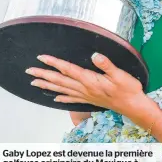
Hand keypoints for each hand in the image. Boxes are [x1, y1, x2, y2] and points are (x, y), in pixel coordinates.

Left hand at [25, 52, 145, 117]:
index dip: (54, 63)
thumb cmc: (128, 90)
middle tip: (29, 71)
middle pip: (60, 81)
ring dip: (47, 86)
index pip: (68, 70)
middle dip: (44, 75)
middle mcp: (85, 89)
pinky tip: (54, 98)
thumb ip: (107, 65)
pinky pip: (71, 99)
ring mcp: (86, 96)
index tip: (41, 57)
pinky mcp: (89, 100)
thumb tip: (95, 55)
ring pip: (62, 90)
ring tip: (34, 83)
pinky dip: (61, 98)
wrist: (133, 106)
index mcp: (90, 80)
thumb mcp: (121, 75)